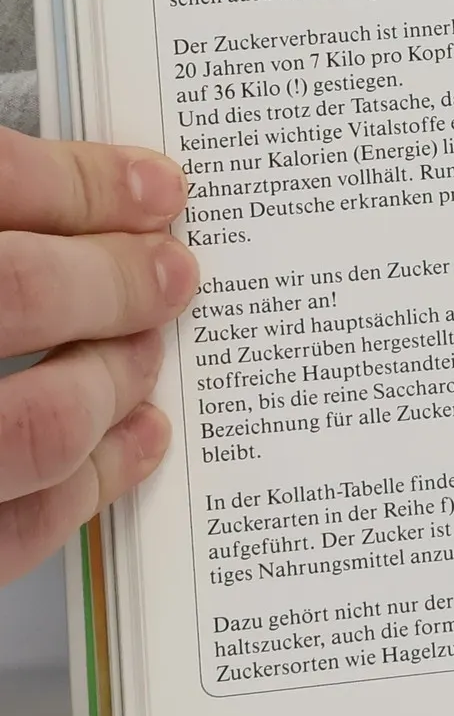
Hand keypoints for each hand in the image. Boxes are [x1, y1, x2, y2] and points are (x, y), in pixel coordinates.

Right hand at [0, 132, 196, 585]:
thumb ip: (0, 218)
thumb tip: (92, 196)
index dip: (84, 182)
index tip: (157, 188)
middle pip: (18, 293)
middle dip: (116, 280)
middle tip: (175, 273)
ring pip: (33, 425)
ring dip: (112, 383)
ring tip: (145, 357)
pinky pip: (13, 533)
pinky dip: (91, 486)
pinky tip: (135, 442)